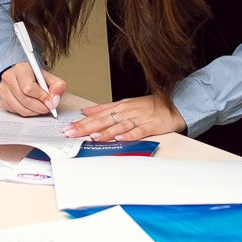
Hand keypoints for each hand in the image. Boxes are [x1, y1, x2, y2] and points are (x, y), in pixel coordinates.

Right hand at [0, 62, 65, 117]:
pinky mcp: (2, 99)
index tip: (50, 102)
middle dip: (39, 107)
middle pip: (24, 99)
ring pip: (20, 108)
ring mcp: (3, 89)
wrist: (22, 77)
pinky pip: (15, 111)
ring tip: (40, 108)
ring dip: (33, 111)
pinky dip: (26, 112)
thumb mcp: (50, 78)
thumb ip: (57, 86)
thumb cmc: (36, 78)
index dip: (42, 97)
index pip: (29, 88)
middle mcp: (9, 77)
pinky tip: (31, 107)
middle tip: (47, 108)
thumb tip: (54, 100)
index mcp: (21, 69)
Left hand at [64, 93, 185, 140]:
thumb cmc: (149, 106)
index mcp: (119, 107)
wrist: (174, 103)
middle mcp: (126, 112)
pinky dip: (129, 134)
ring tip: (92, 137)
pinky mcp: (151, 125)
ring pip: (118, 126)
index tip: (67, 128)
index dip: (81, 122)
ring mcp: (138, 118)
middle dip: (86, 127)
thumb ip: (104, 108)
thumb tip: (86, 111)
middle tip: (71, 133)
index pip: (96, 115)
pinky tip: (120, 138)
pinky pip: (138, 131)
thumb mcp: (124, 104)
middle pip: (103, 120)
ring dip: (105, 131)